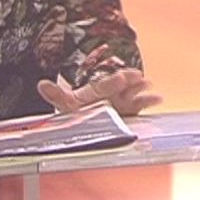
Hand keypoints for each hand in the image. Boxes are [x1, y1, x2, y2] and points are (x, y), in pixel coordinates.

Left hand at [36, 67, 161, 116]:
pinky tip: (158, 98)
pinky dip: (150, 100)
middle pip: (121, 85)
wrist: (89, 123)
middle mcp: (111, 93)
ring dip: (141, 88)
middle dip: (129, 81)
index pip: (105, 85)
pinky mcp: (131, 111)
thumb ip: (57, 96)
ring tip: (148, 84)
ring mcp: (122, 101)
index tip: (121, 77)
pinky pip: (141, 104)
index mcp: (97, 90)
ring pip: (133, 92)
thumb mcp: (68, 104)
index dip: (113, 82)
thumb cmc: (79, 111)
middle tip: (137, 76)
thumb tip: (41, 84)